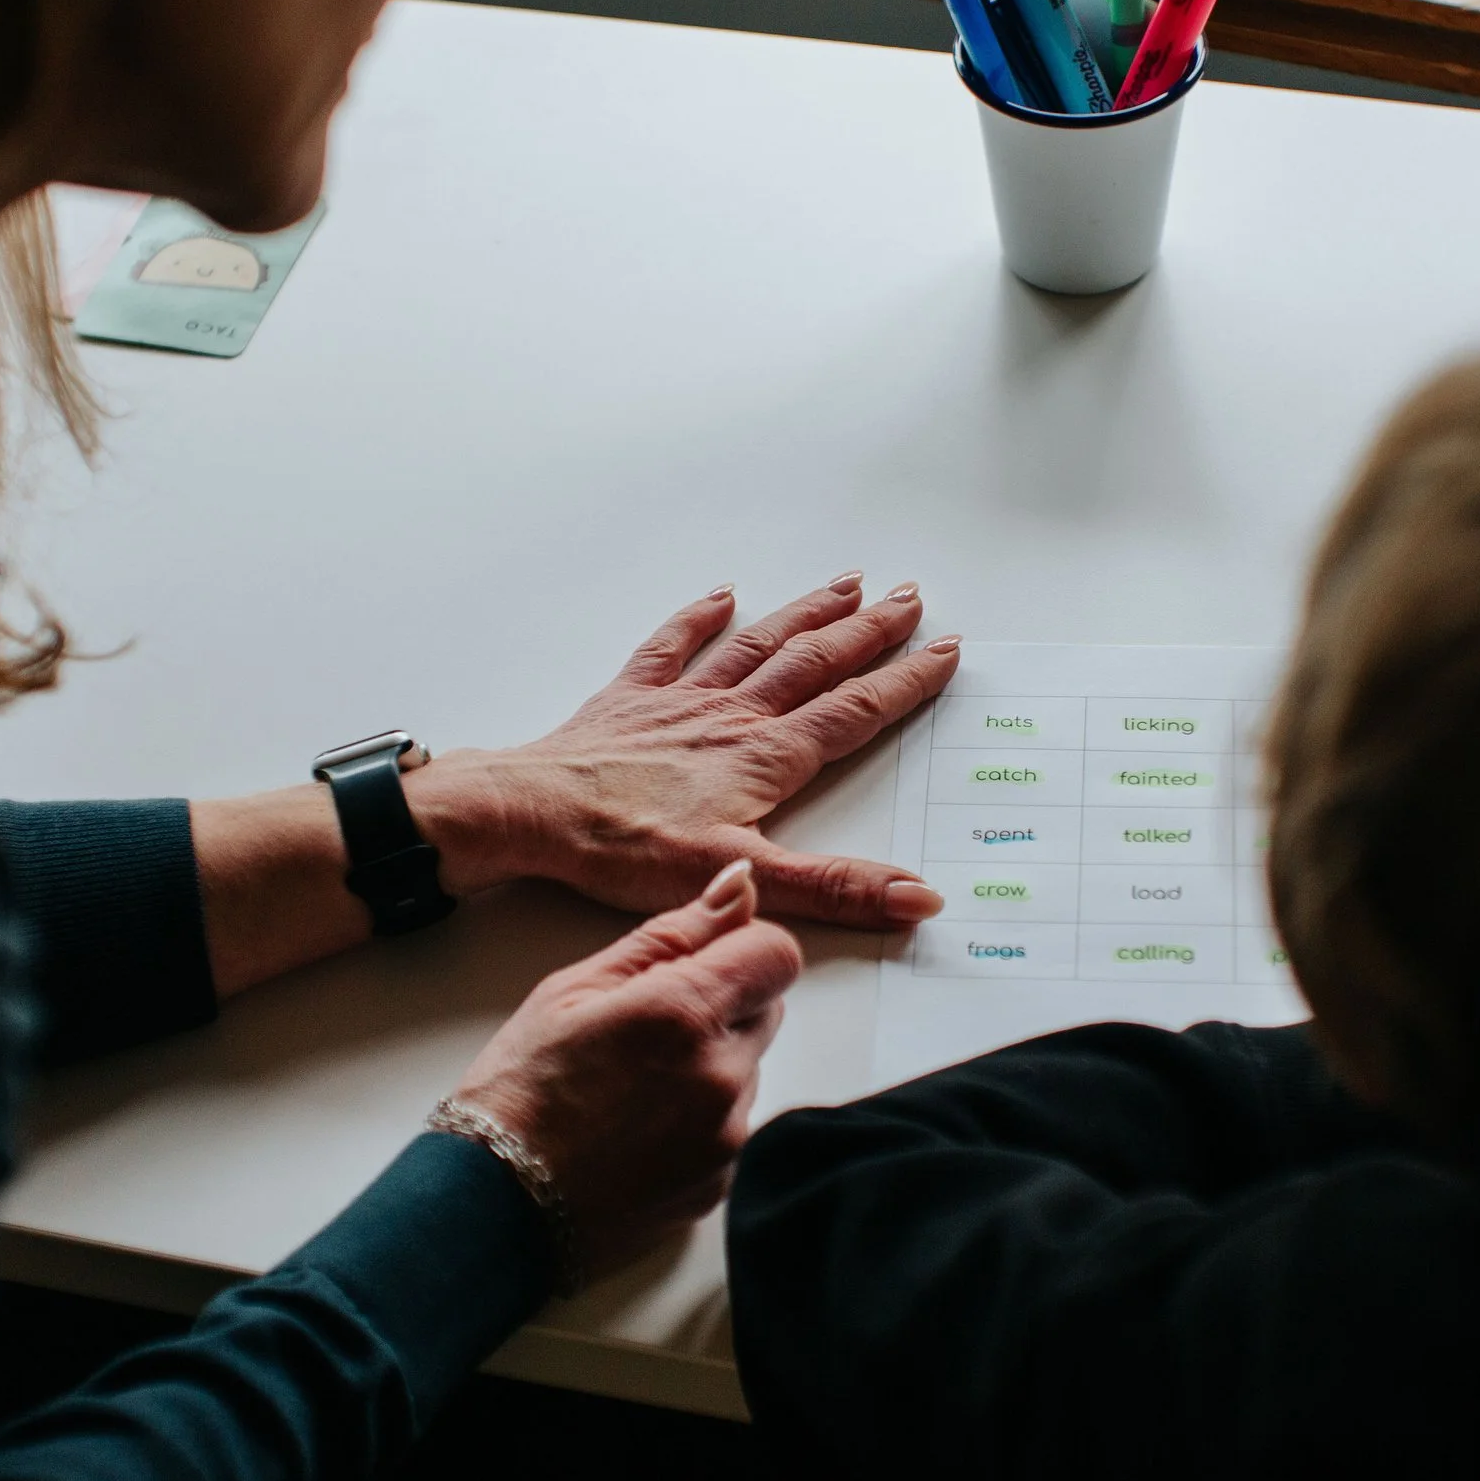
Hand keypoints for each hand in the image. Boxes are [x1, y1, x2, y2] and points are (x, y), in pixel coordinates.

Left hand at [415, 573, 961, 927]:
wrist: (533, 813)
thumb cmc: (625, 847)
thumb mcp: (742, 875)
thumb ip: (833, 887)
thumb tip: (918, 896)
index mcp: (764, 757)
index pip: (853, 712)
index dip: (904, 682)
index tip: (946, 651)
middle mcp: (731, 717)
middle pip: (816, 664)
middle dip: (869, 632)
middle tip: (913, 598)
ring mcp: (680, 701)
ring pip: (758, 645)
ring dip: (806, 613)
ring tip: (848, 584)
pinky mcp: (630, 700)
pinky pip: (672, 645)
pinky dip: (700, 616)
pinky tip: (722, 594)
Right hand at [452, 859, 797, 1279]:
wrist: (494, 1208)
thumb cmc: (520, 1091)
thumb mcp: (576, 988)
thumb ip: (671, 935)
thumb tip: (736, 887)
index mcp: (683, 1014)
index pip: (776, 953)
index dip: (741, 947)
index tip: (702, 960)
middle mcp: (720, 1077)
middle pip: (767, 1009)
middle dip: (723, 1003)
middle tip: (647, 1026)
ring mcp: (725, 1137)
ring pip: (748, 1069)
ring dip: (711, 1063)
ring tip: (632, 1085)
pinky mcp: (721, 1182)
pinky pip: (733, 1126)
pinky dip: (701, 1118)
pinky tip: (639, 1128)